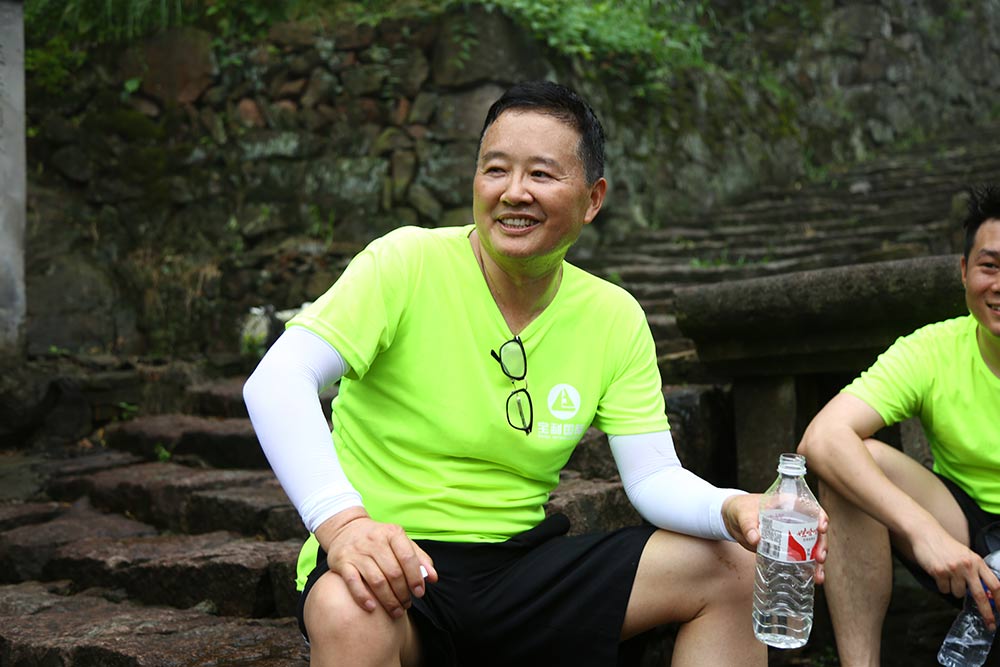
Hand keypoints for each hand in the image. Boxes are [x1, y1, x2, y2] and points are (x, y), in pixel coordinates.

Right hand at [315, 507, 437, 617]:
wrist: (346, 529)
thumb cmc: (379, 540)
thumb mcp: (400, 541)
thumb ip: (418, 558)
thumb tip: (433, 578)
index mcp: (392, 533)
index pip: (407, 557)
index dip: (415, 578)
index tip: (419, 593)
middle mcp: (374, 540)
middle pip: (393, 572)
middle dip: (403, 593)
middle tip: (406, 605)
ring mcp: (357, 551)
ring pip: (376, 580)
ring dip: (388, 600)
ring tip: (395, 611)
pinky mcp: (342, 562)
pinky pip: (353, 582)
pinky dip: (363, 597)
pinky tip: (372, 608)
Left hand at [721, 494, 828, 584]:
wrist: (732, 521)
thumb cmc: (740, 510)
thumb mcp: (743, 515)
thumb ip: (748, 526)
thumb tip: (755, 539)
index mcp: (788, 504)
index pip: (810, 508)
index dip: (820, 517)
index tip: (822, 528)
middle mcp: (795, 518)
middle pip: (816, 530)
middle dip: (822, 545)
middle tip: (820, 558)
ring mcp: (793, 534)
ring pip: (812, 547)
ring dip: (818, 561)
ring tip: (818, 575)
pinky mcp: (788, 547)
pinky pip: (802, 557)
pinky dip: (808, 568)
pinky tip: (812, 578)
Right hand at [912, 527, 998, 629]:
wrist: (926, 534)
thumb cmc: (946, 546)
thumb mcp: (966, 556)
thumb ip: (976, 571)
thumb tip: (986, 593)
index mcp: (977, 561)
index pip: (995, 584)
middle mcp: (967, 566)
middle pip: (981, 595)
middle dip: (986, 613)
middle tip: (990, 624)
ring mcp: (953, 569)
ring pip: (959, 594)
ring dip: (954, 590)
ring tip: (949, 576)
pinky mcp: (939, 572)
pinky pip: (944, 590)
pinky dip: (942, 585)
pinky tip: (939, 574)